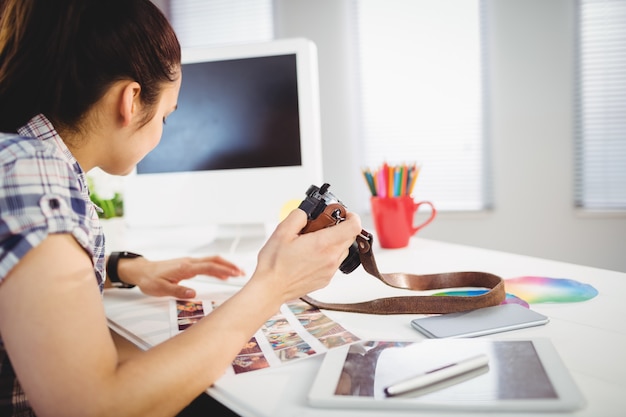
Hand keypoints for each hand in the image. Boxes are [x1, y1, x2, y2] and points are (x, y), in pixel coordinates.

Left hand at [116, 255, 244, 297]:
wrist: (141, 271)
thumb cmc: (149, 279)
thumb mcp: (161, 289)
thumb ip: (178, 291)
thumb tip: (193, 293)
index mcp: (185, 267)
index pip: (209, 267)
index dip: (223, 270)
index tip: (235, 274)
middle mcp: (189, 263)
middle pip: (214, 260)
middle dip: (229, 265)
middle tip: (242, 272)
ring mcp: (189, 263)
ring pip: (211, 261)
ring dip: (225, 266)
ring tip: (237, 273)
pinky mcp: (188, 266)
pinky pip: (206, 265)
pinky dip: (217, 268)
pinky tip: (222, 274)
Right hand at [249, 208, 361, 303]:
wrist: (270, 289)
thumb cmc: (274, 265)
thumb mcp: (282, 231)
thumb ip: (298, 216)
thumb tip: (306, 213)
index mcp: (322, 244)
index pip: (353, 227)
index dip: (352, 217)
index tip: (345, 214)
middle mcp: (330, 258)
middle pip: (349, 237)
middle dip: (340, 227)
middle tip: (322, 225)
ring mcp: (330, 270)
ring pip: (343, 249)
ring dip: (335, 242)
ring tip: (314, 241)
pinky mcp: (326, 279)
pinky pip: (335, 262)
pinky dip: (328, 255)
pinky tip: (311, 255)